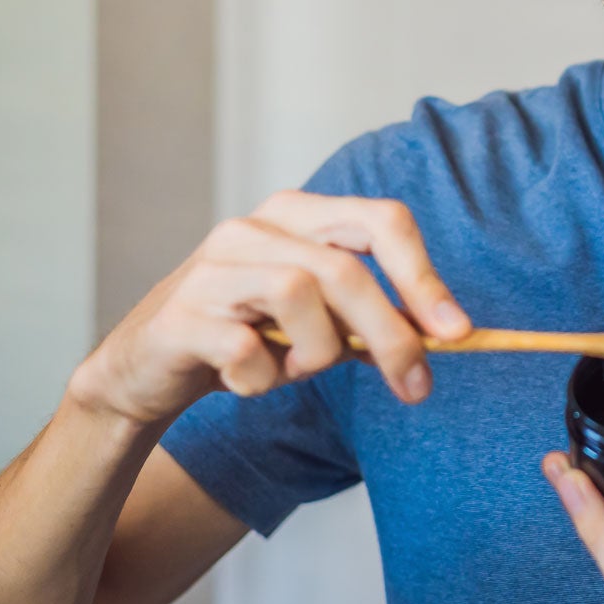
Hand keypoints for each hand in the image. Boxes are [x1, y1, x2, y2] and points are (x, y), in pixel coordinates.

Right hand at [69, 190, 470, 425]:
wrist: (146, 371)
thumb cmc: (246, 337)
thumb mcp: (317, 321)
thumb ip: (372, 317)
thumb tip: (447, 334)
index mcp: (297, 216)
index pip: (380, 221)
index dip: (423, 277)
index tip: (458, 332)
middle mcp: (253, 228)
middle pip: (347, 271)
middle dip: (391, 336)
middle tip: (416, 388)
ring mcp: (213, 267)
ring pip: (299, 298)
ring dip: (314, 356)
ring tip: (292, 371)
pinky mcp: (181, 316)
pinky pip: (247, 353)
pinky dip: (262, 381)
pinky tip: (248, 381)